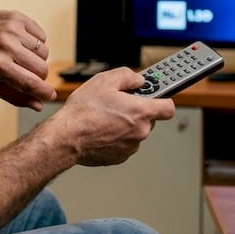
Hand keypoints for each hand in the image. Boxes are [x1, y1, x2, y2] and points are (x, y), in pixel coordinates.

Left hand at [0, 9, 56, 110]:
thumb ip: (16, 97)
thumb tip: (39, 105)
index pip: (31, 83)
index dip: (45, 92)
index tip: (50, 95)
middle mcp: (6, 46)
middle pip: (42, 68)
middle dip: (40, 75)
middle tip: (29, 73)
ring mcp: (13, 30)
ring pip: (44, 52)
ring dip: (37, 58)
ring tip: (22, 56)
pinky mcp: (18, 17)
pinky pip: (42, 35)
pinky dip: (36, 42)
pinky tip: (22, 43)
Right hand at [51, 67, 176, 166]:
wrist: (66, 138)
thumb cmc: (83, 112)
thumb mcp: (104, 81)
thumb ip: (128, 76)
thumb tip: (138, 80)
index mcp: (141, 111)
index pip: (168, 107)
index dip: (162, 100)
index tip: (155, 97)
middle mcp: (141, 131)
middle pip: (149, 119)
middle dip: (136, 111)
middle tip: (117, 105)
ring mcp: (131, 146)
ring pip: (135, 132)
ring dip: (126, 125)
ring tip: (104, 118)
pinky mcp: (121, 157)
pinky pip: (125, 143)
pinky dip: (116, 137)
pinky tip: (101, 131)